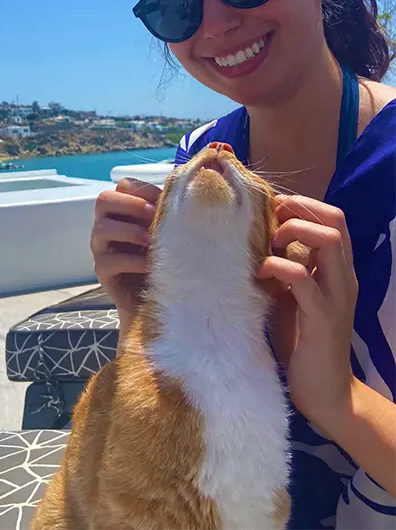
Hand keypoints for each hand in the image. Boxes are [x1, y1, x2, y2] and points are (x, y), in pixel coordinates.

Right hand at [91, 178, 160, 322]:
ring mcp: (101, 247)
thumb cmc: (164, 258)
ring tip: (151, 241)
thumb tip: (183, 192)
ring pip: (102, 228)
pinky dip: (132, 261)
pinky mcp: (102, 270)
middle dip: (131, 205)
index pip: (123, 186)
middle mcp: (107, 224)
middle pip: (104, 199)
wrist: (159, 296)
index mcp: (123, 210)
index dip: (144, 190)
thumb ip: (167, 212)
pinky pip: (109, 260)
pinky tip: (150, 265)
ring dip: (131, 231)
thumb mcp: (167, 231)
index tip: (164, 201)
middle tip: (153, 216)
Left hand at [257, 195, 357, 434]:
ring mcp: (336, 296)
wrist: (324, 394)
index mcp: (337, 270)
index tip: (271, 212)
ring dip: (294, 231)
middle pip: (335, 220)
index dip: (302, 205)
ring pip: (329, 240)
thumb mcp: (291, 296)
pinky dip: (278, 267)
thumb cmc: (301, 343)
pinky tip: (260, 273)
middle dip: (299, 209)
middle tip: (270, 223)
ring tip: (269, 244)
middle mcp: (343, 278)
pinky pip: (304, 278)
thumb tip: (255, 239)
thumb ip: (285, 268)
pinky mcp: (322, 317)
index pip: (333, 218)